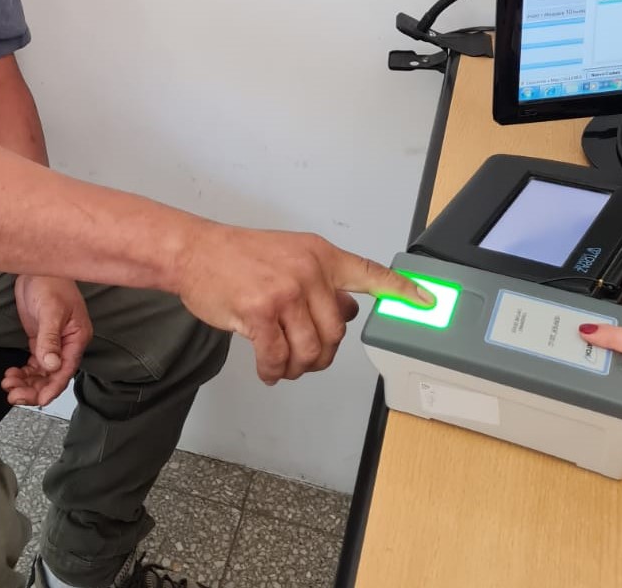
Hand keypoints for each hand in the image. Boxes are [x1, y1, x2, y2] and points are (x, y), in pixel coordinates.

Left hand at [2, 275, 92, 406]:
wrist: (38, 266)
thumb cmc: (51, 282)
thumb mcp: (51, 311)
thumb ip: (50, 339)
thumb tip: (50, 365)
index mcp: (76, 338)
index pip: (65, 371)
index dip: (51, 388)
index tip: (37, 399)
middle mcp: (66, 344)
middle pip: (52, 376)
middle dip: (34, 388)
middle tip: (14, 395)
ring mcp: (53, 342)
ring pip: (42, 372)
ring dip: (26, 382)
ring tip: (8, 384)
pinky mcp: (40, 339)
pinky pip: (34, 363)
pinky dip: (23, 371)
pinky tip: (11, 374)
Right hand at [174, 223, 434, 383]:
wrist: (194, 252)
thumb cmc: (237, 256)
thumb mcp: (288, 256)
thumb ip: (320, 282)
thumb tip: (348, 310)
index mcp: (319, 254)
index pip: (370, 273)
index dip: (401, 289)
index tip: (428, 301)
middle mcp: (307, 270)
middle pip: (336, 332)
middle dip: (321, 355)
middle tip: (304, 359)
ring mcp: (284, 291)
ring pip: (310, 350)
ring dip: (297, 367)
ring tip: (283, 365)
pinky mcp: (259, 312)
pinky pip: (278, 357)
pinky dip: (274, 371)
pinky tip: (268, 369)